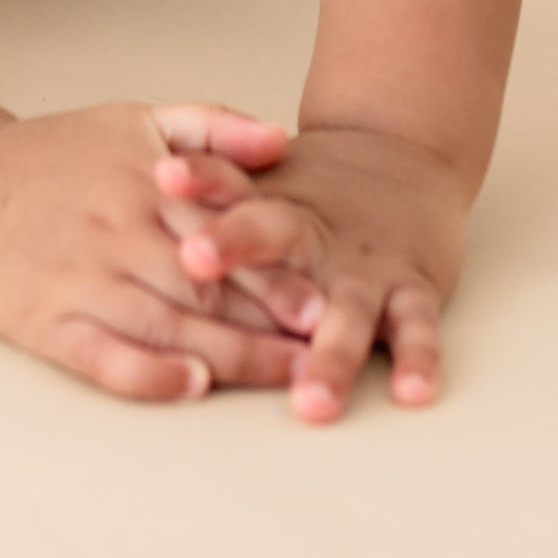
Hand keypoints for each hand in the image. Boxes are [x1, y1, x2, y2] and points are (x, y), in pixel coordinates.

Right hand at [0, 101, 310, 401]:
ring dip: (232, 355)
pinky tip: (190, 386)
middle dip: (270, 317)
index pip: (225, 228)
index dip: (279, 266)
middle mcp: (118, 230)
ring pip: (167, 324)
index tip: (331, 294)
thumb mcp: (133, 119)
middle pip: (206, 283)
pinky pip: (102, 355)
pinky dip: (147, 373)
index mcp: (145, 181)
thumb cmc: (58, 157)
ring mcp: (82, 279)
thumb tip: (282, 139)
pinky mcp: (47, 322)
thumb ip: (210, 125)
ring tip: (289, 377)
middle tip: (328, 346)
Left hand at [151, 125, 470, 420]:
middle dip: (235, 246)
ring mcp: (365, 265)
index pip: (227, 182)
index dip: (197, 178)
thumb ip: (208, 189)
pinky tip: (413, 393)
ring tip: (310, 400)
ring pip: (347, 309)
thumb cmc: (314, 189)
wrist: (403, 157)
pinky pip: (417, 329)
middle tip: (195, 261)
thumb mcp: (262, 181)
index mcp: (272, 203)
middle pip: (274, 235)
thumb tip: (138, 188)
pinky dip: (419, 359)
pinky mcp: (414, 288)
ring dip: (331, 355)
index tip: (161, 174)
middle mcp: (317, 233)